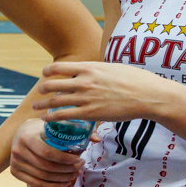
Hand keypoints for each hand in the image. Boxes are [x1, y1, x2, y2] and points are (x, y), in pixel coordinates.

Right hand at [10, 119, 84, 186]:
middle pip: (45, 167)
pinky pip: (34, 183)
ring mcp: (14, 162)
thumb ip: (77, 131)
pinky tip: (63, 184)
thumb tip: (96, 139)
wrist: (23, 132)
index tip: (79, 160)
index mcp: (27, 137)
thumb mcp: (56, 126)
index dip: (66, 160)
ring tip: (74, 176)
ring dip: (60, 179)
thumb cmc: (44, 129)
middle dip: (66, 170)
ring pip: (41, 177)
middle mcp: (17, 150)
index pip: (48, 153)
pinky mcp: (14, 172)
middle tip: (80, 168)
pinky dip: (50, 186)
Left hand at [38, 59, 176, 124]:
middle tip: (39, 93)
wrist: (149, 95)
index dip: (48, 72)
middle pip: (52, 85)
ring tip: (36, 108)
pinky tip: (46, 118)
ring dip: (42, 105)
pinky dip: (51, 117)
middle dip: (42, 89)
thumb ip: (97, 70)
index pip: (59, 68)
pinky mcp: (90, 113)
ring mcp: (86, 98)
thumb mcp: (112, 68)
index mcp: (89, 68)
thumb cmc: (136, 80)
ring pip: (55, 101)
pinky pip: (64, 115)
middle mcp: (84, 82)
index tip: (45, 74)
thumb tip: (89, 71)